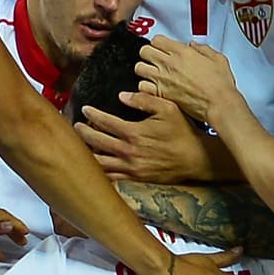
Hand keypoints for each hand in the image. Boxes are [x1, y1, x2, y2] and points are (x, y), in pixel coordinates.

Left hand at [75, 91, 212, 181]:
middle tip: (77, 126)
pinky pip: (111, 177)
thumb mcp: (168, 108)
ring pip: (99, 162)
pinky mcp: (136, 178)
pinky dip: (99, 172)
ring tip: (80, 146)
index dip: (92, 114)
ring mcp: (131, 167)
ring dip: (87, 153)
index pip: (105, 122)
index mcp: (134, 132)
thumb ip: (144, 99)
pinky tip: (93, 166)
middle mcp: (128, 151)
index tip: (85, 109)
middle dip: (83, 133)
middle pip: (96, 142)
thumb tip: (122, 96)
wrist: (196, 159)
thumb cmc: (183, 132)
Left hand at [135, 36, 238, 124]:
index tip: (163, 48)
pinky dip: (145, 87)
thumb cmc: (219, 83)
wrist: (218, 103)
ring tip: (152, 74)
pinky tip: (153, 89)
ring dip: (144, 70)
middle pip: (144, 51)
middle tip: (155, 60)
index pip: (157, 40)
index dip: (159, 44)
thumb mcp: (217, 58)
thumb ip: (203, 49)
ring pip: (139, 68)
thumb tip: (194, 46)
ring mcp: (162, 78)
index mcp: (181, 52)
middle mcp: (168, 63)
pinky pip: (142, 86)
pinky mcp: (160, 94)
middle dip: (148, 54)